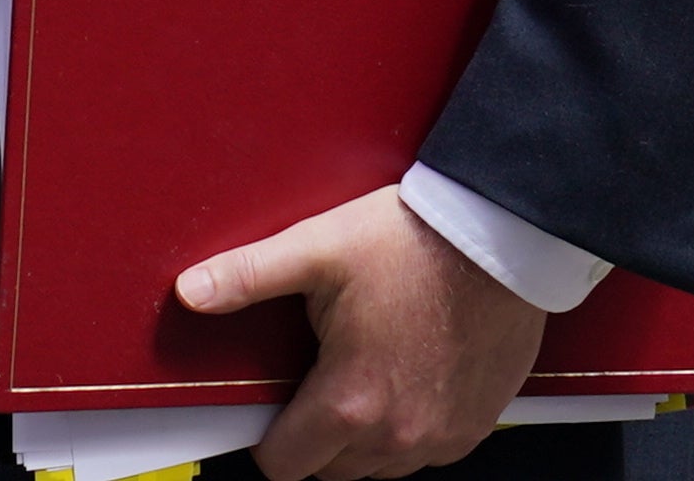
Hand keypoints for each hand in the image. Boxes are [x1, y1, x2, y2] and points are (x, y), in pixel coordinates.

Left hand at [174, 184, 546, 479]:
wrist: (501, 237)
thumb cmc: (418, 242)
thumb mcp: (318, 249)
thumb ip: (248, 276)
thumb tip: (192, 291)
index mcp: (349, 401)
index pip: (283, 465)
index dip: (268, 438)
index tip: (273, 408)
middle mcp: (396, 433)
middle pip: (330, 470)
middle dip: (314, 435)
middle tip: (320, 378)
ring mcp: (440, 435)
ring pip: (378, 467)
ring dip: (362, 437)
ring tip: (364, 373)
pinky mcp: (475, 426)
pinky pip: (425, 453)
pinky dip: (409, 430)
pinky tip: (406, 379)